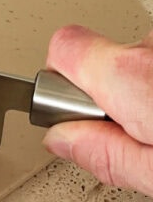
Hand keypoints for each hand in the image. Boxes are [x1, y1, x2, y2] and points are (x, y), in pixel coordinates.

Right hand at [43, 25, 152, 196]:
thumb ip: (104, 155)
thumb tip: (60, 140)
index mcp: (131, 75)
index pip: (63, 47)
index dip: (58, 79)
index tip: (73, 110)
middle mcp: (152, 46)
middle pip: (101, 56)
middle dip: (108, 91)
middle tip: (135, 131)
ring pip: (137, 58)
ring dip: (142, 87)